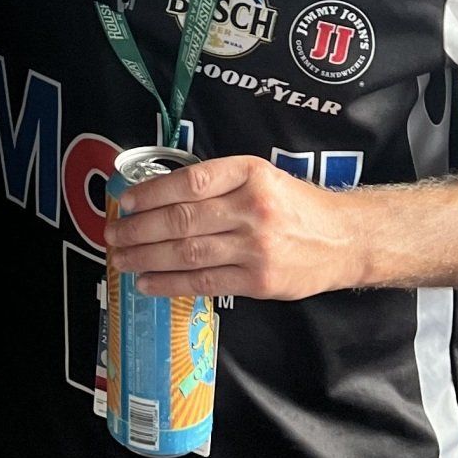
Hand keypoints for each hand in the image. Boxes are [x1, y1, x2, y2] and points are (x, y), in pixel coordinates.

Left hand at [107, 155, 364, 301]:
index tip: (125, 202)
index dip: (150, 192)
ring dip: (146, 258)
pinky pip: (204, 283)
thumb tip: (159, 197)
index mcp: (250, 174)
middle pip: (182, 219)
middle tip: (112, 235)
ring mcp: (256, 247)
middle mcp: (252, 207)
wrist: (345, 238)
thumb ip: (219, 184)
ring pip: (188, 252)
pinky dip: (170, 283)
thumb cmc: (296, 206)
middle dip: (139, 229)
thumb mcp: (262, 177)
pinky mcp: (259, 281)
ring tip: (121, 259)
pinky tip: (147, 283)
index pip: (189, 181)